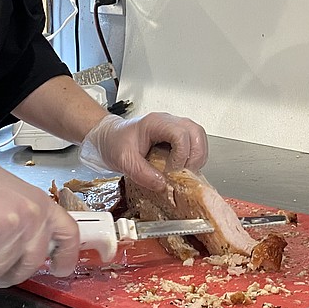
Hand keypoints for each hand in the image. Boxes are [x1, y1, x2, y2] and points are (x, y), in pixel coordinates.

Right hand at [0, 145, 79, 287]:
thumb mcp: (17, 195)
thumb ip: (28, 219)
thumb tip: (27, 245)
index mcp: (42, 205)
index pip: (68, 234)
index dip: (67, 256)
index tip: (60, 269)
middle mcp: (31, 218)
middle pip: (32, 263)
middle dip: (14, 276)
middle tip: (3, 278)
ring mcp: (8, 230)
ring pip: (1, 270)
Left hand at [79, 112, 207, 189]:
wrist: (109, 137)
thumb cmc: (114, 142)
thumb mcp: (123, 160)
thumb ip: (142, 174)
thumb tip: (163, 186)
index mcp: (155, 123)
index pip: (180, 134)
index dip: (181, 155)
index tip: (172, 171)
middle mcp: (169, 122)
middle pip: (196, 133)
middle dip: (195, 156)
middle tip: (185, 174)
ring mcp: (174, 128)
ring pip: (199, 137)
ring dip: (197, 157)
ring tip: (185, 173)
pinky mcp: (176, 137)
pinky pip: (194, 144)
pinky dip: (193, 158)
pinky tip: (182, 169)